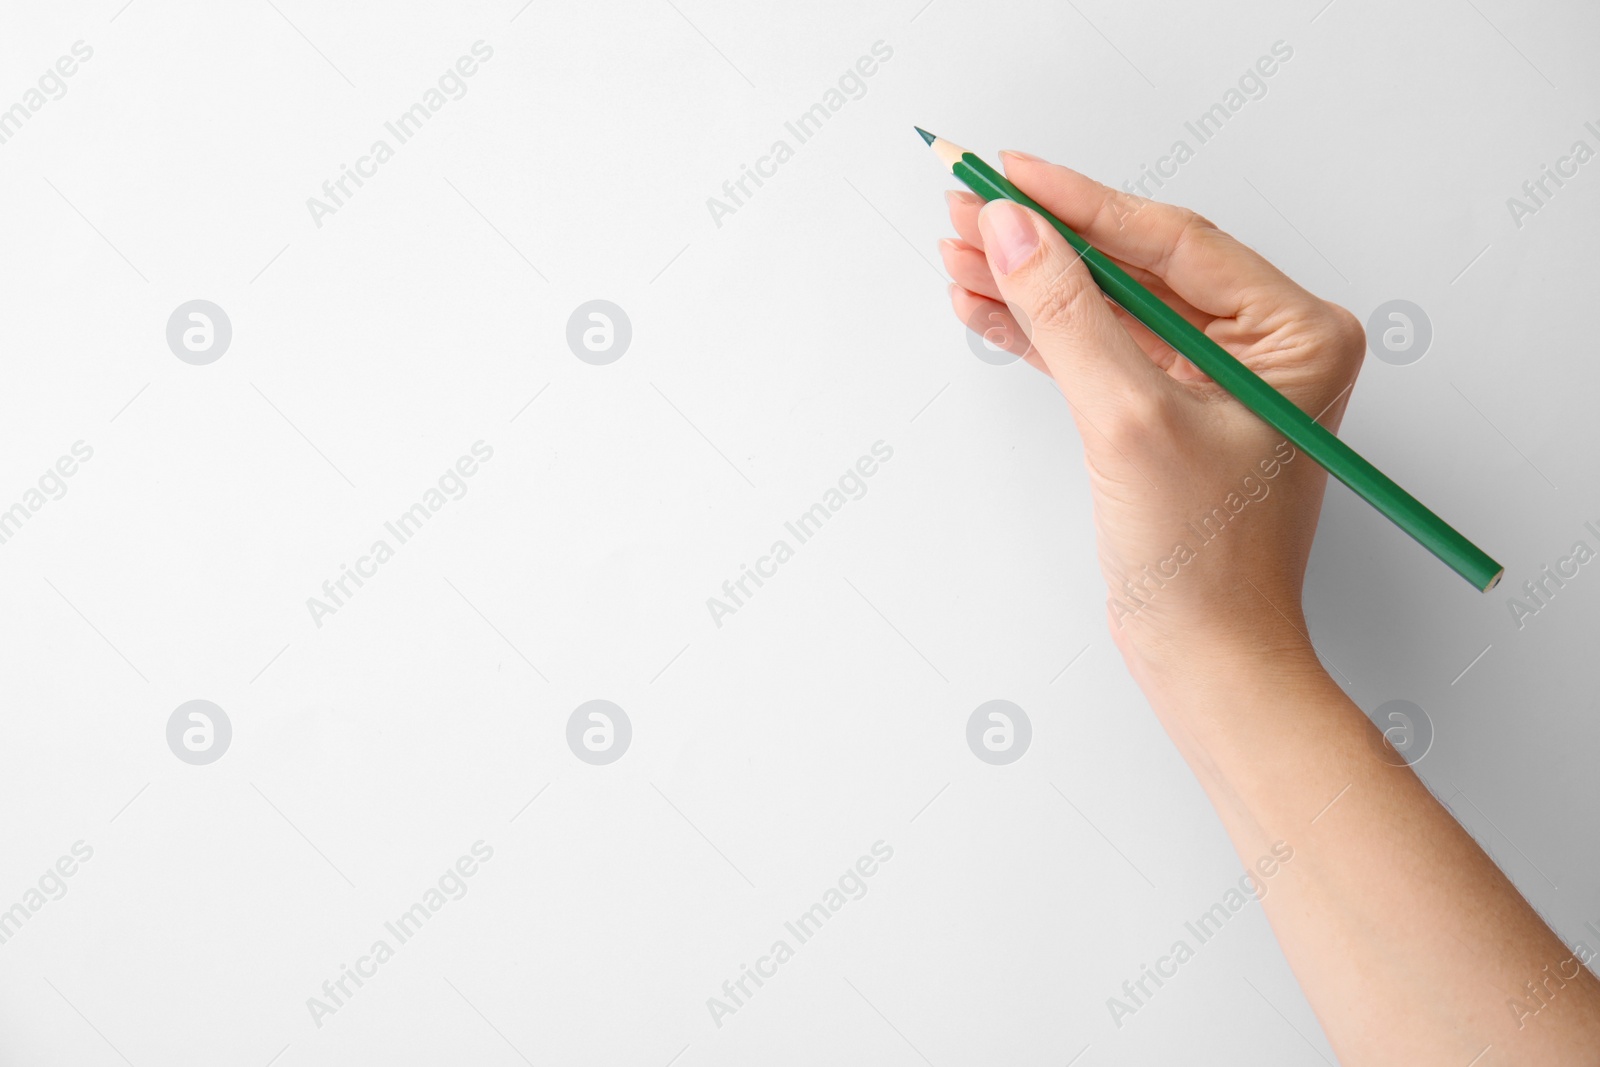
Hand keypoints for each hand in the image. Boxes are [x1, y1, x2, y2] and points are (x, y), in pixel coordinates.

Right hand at [940, 153, 1365, 682]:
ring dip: (1032, 284)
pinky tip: (985, 306)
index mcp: (1295, 333)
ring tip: (960, 256)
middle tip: (968, 208)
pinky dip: (1040, 332)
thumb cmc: (1206, 562)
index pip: (1172, 240)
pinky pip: (1098, 350)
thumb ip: (1068, 315)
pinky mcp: (1169, 412)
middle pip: (1134, 266)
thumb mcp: (1129, 421)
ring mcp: (1214, 380)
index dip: (1080, 204)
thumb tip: (1016, 231)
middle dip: (1044, 242)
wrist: (1206, 658)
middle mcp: (1264, 346)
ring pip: (1108, 306)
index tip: (1011, 174)